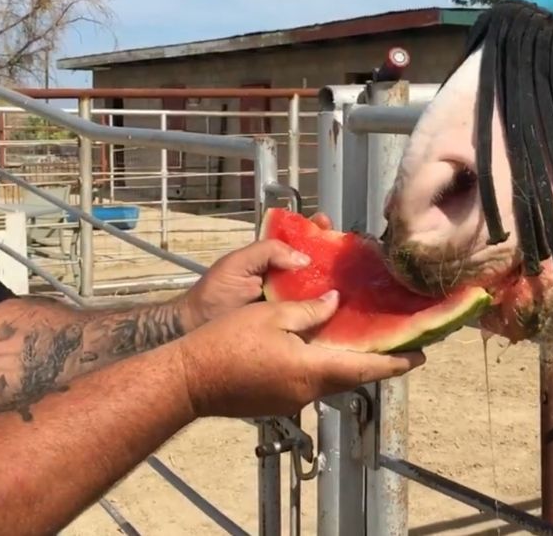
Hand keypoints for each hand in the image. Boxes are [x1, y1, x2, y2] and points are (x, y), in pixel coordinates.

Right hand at [174, 289, 423, 418]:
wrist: (187, 379)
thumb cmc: (228, 342)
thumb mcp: (273, 316)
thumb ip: (310, 311)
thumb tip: (336, 304)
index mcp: (313, 371)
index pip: (367, 368)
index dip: (397, 362)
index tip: (421, 355)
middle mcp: (308, 391)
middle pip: (352, 376)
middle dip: (375, 361)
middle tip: (396, 344)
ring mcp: (290, 400)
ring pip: (329, 379)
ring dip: (346, 361)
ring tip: (360, 339)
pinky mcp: (274, 401)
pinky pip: (308, 381)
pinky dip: (321, 364)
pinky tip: (318, 347)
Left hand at [180, 212, 333, 326]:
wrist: (198, 330)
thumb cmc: (214, 295)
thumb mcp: (236, 263)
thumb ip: (267, 251)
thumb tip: (304, 258)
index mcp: (271, 259)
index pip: (298, 239)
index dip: (314, 229)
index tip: (326, 223)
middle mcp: (286, 279)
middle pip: (316, 262)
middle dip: (333, 251)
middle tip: (345, 245)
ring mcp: (291, 302)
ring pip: (321, 288)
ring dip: (338, 280)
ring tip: (354, 270)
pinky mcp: (293, 324)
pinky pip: (317, 315)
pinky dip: (332, 310)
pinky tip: (347, 303)